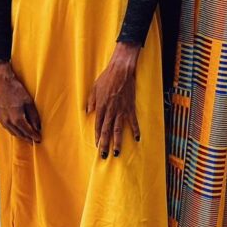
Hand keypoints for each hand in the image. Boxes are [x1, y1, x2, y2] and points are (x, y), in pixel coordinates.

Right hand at [0, 59, 40, 142]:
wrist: (1, 82)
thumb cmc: (16, 90)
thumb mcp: (28, 102)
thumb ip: (33, 116)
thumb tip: (38, 127)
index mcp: (17, 119)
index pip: (27, 131)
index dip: (34, 136)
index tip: (39, 139)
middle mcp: (8, 122)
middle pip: (19, 134)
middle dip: (27, 138)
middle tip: (34, 141)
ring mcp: (1, 119)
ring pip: (12, 132)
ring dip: (20, 136)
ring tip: (27, 137)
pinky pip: (7, 127)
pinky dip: (13, 130)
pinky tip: (17, 129)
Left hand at [87, 43, 139, 158]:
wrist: (121, 70)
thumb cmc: (107, 78)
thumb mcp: (94, 88)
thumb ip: (91, 101)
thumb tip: (89, 112)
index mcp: (101, 107)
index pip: (98, 126)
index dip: (98, 137)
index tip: (97, 146)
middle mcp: (110, 111)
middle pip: (107, 131)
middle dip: (105, 145)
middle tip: (104, 156)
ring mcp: (121, 110)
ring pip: (118, 130)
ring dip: (117, 142)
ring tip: (117, 153)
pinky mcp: (130, 107)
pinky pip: (133, 121)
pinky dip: (135, 130)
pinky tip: (137, 139)